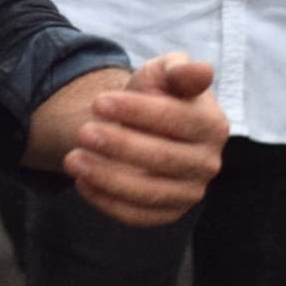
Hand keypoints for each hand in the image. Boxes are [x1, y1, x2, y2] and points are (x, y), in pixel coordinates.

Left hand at [66, 52, 226, 227]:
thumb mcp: (163, 72)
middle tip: (82, 133)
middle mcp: (207, 163)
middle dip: (119, 146)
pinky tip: (82, 183)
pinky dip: (108, 202)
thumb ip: (180, 69)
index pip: (176, 119)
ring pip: (150, 193)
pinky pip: (138, 216)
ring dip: (108, 178)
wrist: (140, 124)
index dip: (137, 111)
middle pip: (163, 158)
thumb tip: (202, 70)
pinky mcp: (169, 213)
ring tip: (72, 160)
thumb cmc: (155, 94)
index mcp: (212, 125)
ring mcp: (190, 192)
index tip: (98, 102)